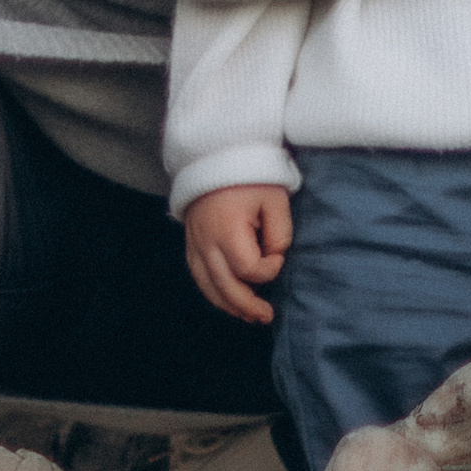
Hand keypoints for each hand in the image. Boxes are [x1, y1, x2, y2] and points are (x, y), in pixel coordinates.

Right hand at [183, 185, 293, 323]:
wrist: (217, 153)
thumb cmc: (250, 175)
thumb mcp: (275, 198)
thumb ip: (279, 233)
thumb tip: (273, 257)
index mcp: (227, 228)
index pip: (249, 268)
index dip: (269, 269)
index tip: (279, 256)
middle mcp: (206, 240)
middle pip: (225, 286)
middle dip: (248, 305)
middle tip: (267, 316)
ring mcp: (194, 242)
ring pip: (208, 286)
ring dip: (229, 305)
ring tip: (249, 317)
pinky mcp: (190, 242)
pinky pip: (198, 276)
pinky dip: (212, 292)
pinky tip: (227, 300)